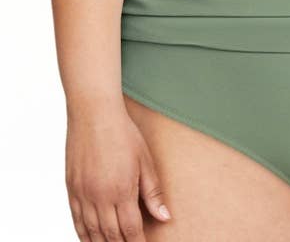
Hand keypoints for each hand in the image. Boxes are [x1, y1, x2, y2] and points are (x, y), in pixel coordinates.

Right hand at [65, 101, 171, 240]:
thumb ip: (153, 192)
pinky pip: (76, 220)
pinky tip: (89, 239)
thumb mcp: (145, 160)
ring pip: (91, 232)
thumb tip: (164, 217)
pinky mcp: (71, 188)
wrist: (94, 113)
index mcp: (121, 190)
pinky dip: (83, 234)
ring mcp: (83, 194)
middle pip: (110, 236)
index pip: (130, 230)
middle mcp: (99, 197)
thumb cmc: (122, 133)